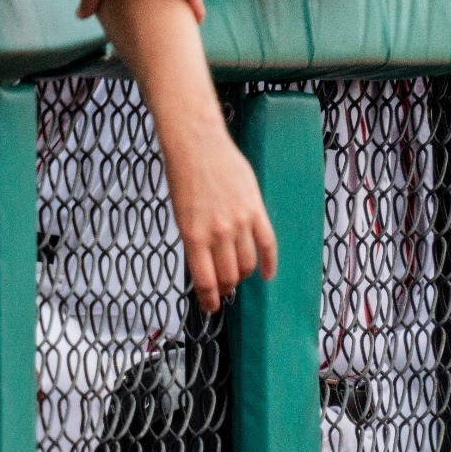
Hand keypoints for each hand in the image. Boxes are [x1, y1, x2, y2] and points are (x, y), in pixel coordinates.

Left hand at [163, 126, 278, 312]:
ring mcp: (239, 222)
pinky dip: (269, 263)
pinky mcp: (255, 210)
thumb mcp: (181, 215)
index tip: (211, 307)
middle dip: (226, 286)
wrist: (198, 145)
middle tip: (224, 287)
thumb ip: (196, 241)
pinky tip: (267, 274)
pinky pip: (268, 243)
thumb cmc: (184, 178)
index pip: (205, 280)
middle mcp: (217, 233)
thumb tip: (207, 265)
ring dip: (243, 274)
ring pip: (248, 263)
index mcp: (192, 236)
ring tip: (239, 275)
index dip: (209, 299)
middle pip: (228, 274)